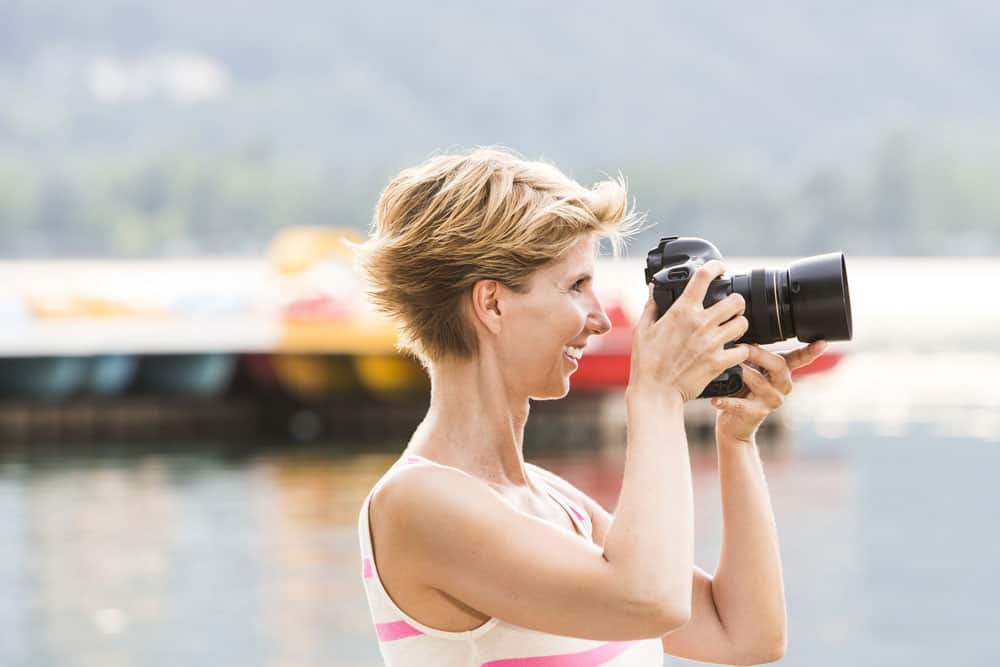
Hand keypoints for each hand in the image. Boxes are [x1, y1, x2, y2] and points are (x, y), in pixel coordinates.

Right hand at [627, 260, 750, 402]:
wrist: (655, 392)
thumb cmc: (646, 362)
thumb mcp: (643, 330)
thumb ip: (651, 305)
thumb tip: (653, 287)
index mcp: (681, 311)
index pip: (704, 277)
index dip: (716, 267)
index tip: (719, 269)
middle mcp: (700, 323)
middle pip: (736, 300)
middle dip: (735, 301)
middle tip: (730, 307)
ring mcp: (712, 343)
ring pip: (743, 322)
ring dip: (740, 324)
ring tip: (732, 329)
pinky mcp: (720, 362)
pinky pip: (743, 350)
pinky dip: (741, 350)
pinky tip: (733, 351)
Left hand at [711, 340, 827, 442]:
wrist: (733, 424)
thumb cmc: (740, 391)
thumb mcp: (748, 369)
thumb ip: (751, 354)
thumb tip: (743, 335)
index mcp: (781, 372)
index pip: (799, 359)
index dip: (811, 352)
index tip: (822, 342)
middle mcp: (782, 386)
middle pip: (779, 366)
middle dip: (759, 354)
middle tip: (741, 346)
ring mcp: (771, 401)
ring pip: (759, 381)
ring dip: (740, 372)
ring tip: (724, 366)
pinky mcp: (757, 414)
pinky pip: (741, 404)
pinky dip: (726, 401)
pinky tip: (715, 400)